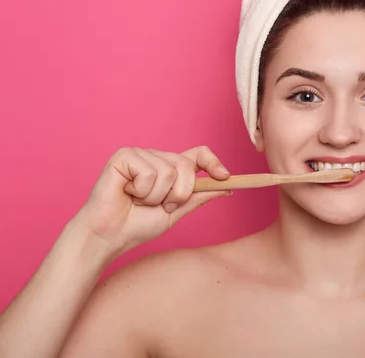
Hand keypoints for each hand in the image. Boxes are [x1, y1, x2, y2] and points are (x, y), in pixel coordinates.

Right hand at [74, 146, 230, 255]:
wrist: (110, 236)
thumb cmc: (137, 225)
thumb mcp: (176, 212)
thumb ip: (198, 197)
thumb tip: (227, 188)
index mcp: (171, 168)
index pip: (199, 154)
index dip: (214, 162)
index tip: (225, 177)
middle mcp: (158, 158)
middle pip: (186, 166)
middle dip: (178, 194)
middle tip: (159, 206)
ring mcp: (141, 155)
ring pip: (168, 171)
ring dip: (155, 196)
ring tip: (138, 201)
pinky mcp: (124, 156)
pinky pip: (148, 172)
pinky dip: (141, 191)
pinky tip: (127, 193)